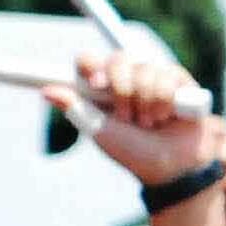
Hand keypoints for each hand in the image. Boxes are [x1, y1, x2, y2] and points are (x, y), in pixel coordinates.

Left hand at [54, 53, 212, 189]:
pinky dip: (165, 99)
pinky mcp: (179, 80)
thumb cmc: (134, 152)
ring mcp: (154, 77)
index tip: (95, 84)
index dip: (90, 66)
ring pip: (144, 69)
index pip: (89, 61)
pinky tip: (169, 116)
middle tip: (127, 117)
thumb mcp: (100, 131)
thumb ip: (76, 108)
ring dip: (146, 101)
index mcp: (103, 88)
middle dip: (122, 89)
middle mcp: (128, 78)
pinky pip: (168, 74)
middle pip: (118, 59)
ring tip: (151, 123)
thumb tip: (47, 90)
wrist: (174, 167)